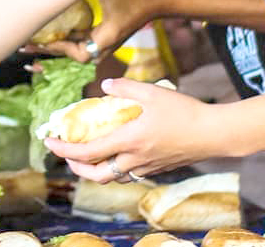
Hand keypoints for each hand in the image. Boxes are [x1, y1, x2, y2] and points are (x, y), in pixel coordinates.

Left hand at [21, 0, 158, 61]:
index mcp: (105, 38)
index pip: (76, 52)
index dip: (56, 48)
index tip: (37, 40)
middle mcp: (104, 46)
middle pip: (71, 55)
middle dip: (48, 51)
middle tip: (24, 47)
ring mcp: (104, 44)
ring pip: (74, 50)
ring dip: (54, 46)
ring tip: (30, 43)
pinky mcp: (104, 38)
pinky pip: (80, 43)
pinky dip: (65, 39)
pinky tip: (49, 32)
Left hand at [45, 77, 221, 180]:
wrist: (215, 134)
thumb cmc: (184, 111)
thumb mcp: (151, 92)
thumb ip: (124, 89)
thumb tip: (104, 86)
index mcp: (128, 141)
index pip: (87, 153)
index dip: (64, 150)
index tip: (49, 142)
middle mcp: (134, 159)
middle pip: (96, 174)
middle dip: (76, 167)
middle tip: (65, 153)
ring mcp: (147, 167)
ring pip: (113, 177)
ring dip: (95, 169)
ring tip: (86, 153)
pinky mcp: (158, 169)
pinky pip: (129, 173)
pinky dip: (115, 167)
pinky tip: (116, 152)